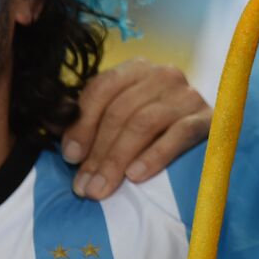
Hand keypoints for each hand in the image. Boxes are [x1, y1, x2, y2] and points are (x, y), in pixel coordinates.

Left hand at [61, 58, 211, 198]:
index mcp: (137, 69)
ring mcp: (188, 95)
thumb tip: (49, 121)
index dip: (83, 123)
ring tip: (102, 188)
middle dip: (98, 151)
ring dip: (117, 159)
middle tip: (84, 186)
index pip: (103, 88)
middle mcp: (164, 74)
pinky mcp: (210, 119)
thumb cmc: (154, 133)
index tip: (70, 157)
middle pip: (121, 109)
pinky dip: (155, 155)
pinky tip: (137, 176)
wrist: (208, 142)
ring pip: (144, 122)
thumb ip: (86, 118)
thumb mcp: (119, 119)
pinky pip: (179, 135)